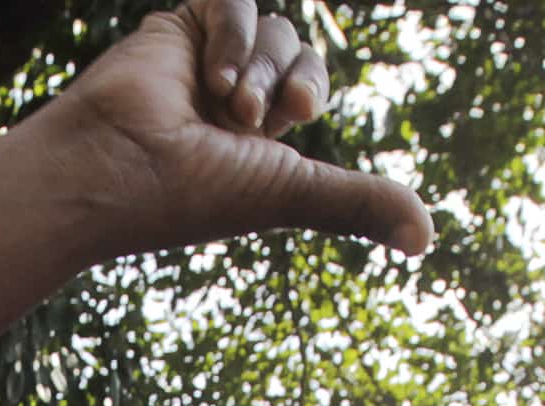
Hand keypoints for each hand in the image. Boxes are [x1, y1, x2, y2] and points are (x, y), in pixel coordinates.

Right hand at [25, 0, 431, 261]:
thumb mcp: (291, 195)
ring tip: (227, 106)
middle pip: (296, 50)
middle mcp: (231, 94)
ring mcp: (202, 60)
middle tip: (261, 116)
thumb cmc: (192, 195)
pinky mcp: (176, 29)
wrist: (116, 173)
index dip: (311, 87)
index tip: (299, 115)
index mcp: (256, 135)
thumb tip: (428, 240)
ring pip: (272, 27)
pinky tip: (213, 74)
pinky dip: (235, 32)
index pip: (309, 84)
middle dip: (291, 79)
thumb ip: (358, 204)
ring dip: (261, 67)